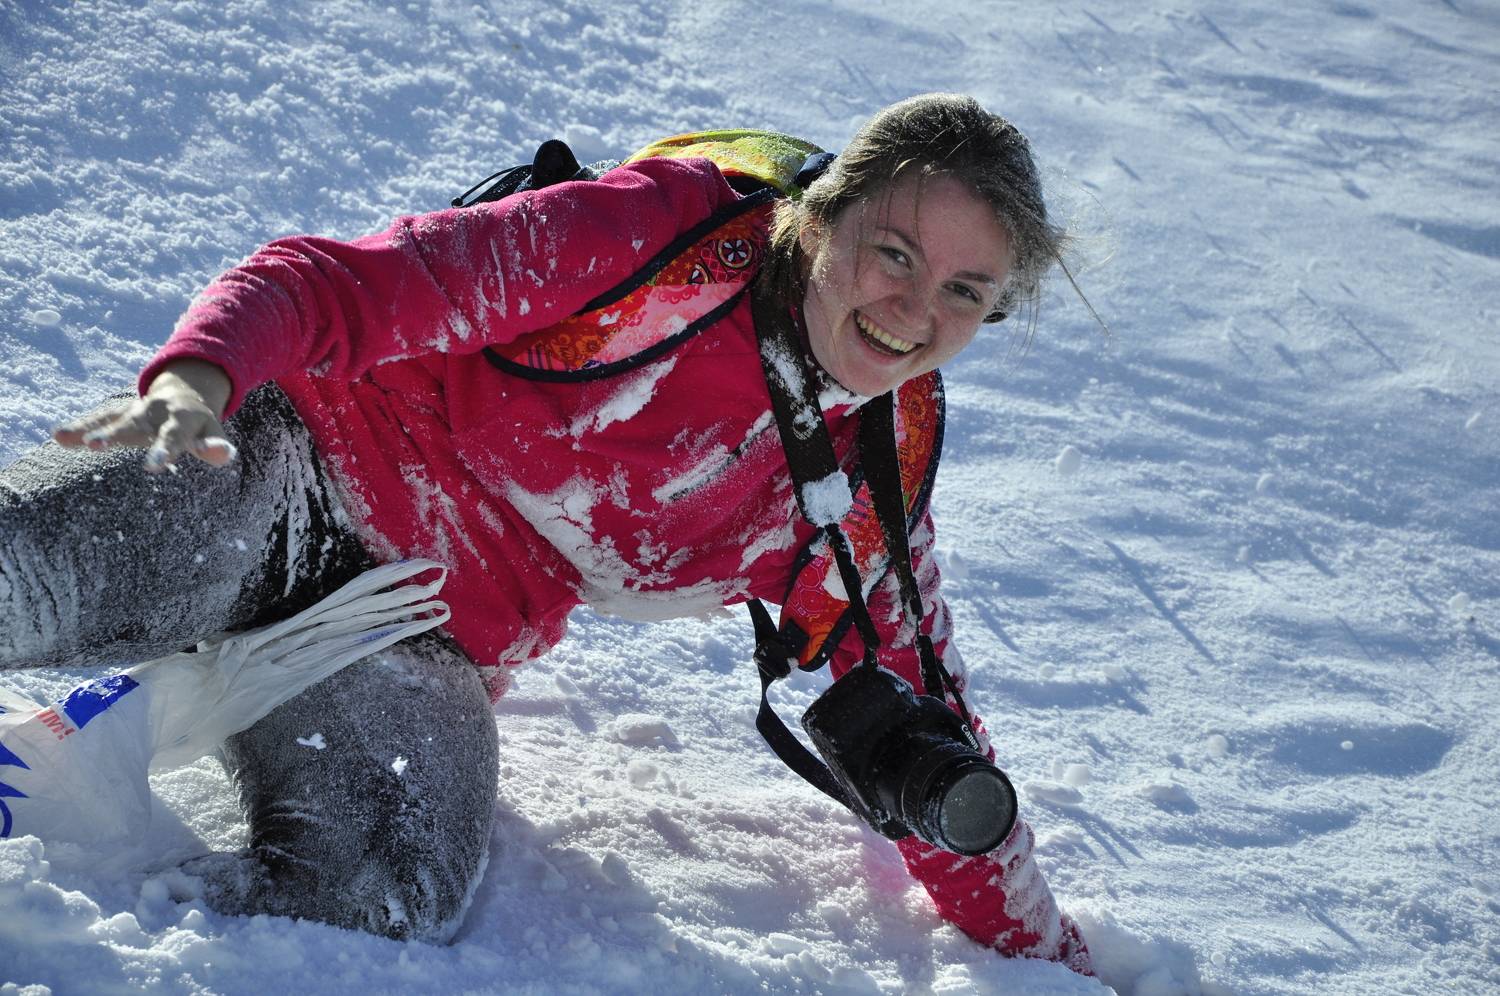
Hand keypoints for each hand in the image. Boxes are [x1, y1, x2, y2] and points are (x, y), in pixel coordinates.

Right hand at [53, 359, 236, 472]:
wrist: (185, 391)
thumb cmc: (199, 423)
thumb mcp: (213, 432)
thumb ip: (217, 446)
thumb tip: (224, 455)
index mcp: (181, 418)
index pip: (174, 435)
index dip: (165, 448)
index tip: (155, 464)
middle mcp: (155, 412)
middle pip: (135, 425)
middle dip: (116, 434)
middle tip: (96, 445)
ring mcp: (135, 412)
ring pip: (112, 419)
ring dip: (93, 429)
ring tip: (69, 439)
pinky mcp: (119, 413)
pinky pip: (98, 419)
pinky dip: (80, 427)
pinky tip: (60, 436)